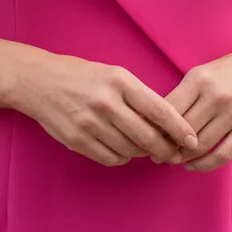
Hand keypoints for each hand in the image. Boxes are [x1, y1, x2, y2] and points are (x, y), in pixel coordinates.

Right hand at [13, 53, 199, 167]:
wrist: (39, 82)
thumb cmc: (82, 75)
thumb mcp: (113, 73)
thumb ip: (138, 95)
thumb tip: (165, 122)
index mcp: (120, 81)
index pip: (159, 109)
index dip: (179, 128)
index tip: (192, 139)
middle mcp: (107, 102)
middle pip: (147, 136)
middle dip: (166, 149)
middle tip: (174, 154)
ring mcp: (91, 124)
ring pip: (130, 150)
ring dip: (143, 153)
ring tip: (145, 147)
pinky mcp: (78, 141)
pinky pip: (111, 158)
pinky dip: (122, 157)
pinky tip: (123, 148)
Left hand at [164, 38, 231, 172]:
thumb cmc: (230, 71)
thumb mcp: (203, 73)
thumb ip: (184, 94)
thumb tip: (157, 122)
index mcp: (199, 78)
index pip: (169, 110)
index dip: (155, 128)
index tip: (147, 137)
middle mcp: (216, 95)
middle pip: (183, 130)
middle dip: (167, 146)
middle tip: (157, 153)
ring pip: (201, 145)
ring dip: (183, 156)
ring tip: (173, 159)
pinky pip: (222, 154)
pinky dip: (204, 164)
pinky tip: (192, 164)